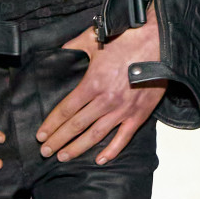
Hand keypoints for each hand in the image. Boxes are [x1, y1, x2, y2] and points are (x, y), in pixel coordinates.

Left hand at [37, 8, 165, 165]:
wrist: (159, 41)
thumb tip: (60, 49)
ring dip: (77, 148)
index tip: (41, 135)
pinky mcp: (139, 114)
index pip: (65, 110)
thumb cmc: (127, 38)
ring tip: (63, 157)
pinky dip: (112, 151)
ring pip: (95, 135)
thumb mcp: (94, 39)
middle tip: (45, 152)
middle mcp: (105, 100)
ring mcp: (122, 110)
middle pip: (75, 126)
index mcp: (92, 83)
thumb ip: (74, 46)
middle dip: (58, 140)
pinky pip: (123, 138)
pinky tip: (100, 160)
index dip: (51, 125)